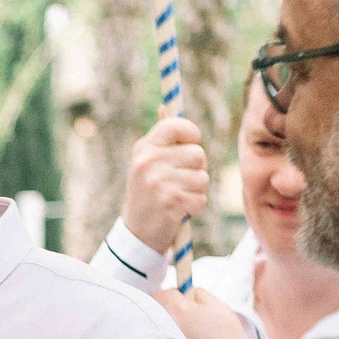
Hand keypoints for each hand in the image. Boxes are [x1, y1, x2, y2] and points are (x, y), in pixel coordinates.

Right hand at [122, 117, 209, 255]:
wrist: (136, 232)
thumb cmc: (147, 193)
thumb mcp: (146, 162)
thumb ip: (160, 138)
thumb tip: (166, 107)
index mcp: (144, 148)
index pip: (178, 126)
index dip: (191, 135)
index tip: (189, 145)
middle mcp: (149, 162)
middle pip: (198, 154)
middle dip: (196, 169)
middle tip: (179, 181)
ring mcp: (159, 183)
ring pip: (203, 178)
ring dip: (196, 190)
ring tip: (178, 197)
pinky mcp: (171, 203)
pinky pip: (202, 199)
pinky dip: (195, 207)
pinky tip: (179, 210)